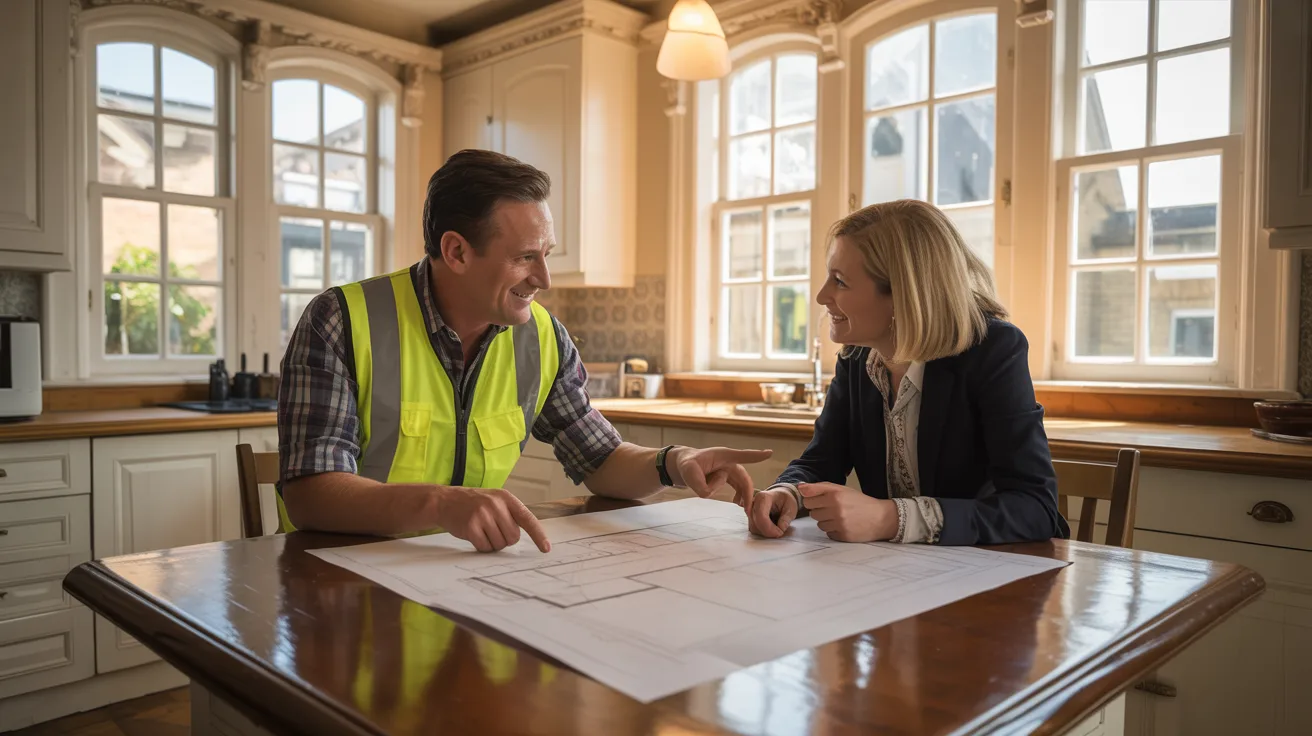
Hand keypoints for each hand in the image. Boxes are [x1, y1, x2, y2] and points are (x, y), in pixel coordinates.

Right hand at [435, 487, 550, 552]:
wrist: (445, 501)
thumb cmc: (473, 503)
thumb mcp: (495, 500)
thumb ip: (511, 514)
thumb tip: (529, 537)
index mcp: (506, 498)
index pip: (528, 519)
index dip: (538, 535)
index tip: (546, 548)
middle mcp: (496, 505)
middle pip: (513, 537)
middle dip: (505, 539)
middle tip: (492, 530)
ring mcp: (483, 515)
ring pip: (500, 544)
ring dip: (492, 543)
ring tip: (482, 531)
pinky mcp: (471, 527)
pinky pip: (485, 547)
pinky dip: (481, 546)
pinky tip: (474, 535)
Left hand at [668, 446, 772, 505]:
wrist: (687, 464)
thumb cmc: (688, 464)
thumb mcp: (689, 472)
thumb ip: (698, 484)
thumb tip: (708, 494)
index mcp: (723, 456)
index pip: (741, 455)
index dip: (755, 455)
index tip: (768, 453)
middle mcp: (730, 463)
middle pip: (744, 479)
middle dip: (747, 493)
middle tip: (748, 509)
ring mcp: (731, 471)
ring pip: (742, 486)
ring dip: (741, 496)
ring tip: (743, 507)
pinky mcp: (730, 478)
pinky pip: (739, 489)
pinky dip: (739, 496)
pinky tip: (738, 503)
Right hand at [747, 489, 797, 537]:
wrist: (780, 497)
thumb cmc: (785, 501)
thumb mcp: (791, 508)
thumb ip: (786, 518)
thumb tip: (781, 529)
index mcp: (763, 498)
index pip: (761, 517)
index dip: (770, 529)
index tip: (780, 532)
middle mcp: (752, 503)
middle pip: (756, 524)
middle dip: (769, 532)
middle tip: (781, 531)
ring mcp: (749, 511)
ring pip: (754, 529)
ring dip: (766, 532)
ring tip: (776, 526)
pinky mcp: (749, 518)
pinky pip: (754, 530)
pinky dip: (763, 532)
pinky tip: (771, 526)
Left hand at [798, 482, 898, 542]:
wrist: (880, 518)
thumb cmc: (859, 502)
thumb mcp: (841, 489)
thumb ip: (819, 487)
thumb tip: (800, 488)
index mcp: (834, 495)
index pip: (808, 499)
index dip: (813, 500)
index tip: (820, 500)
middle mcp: (836, 509)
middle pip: (812, 513)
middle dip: (820, 511)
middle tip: (833, 509)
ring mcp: (839, 524)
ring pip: (819, 524)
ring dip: (826, 521)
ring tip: (840, 517)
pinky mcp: (842, 536)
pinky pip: (828, 534)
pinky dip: (834, 530)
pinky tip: (844, 525)